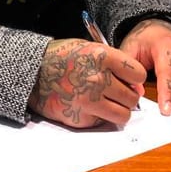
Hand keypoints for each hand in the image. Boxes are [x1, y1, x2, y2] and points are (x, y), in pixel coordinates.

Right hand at [28, 38, 146, 127]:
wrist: (32, 72)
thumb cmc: (62, 58)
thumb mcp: (89, 49)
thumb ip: (114, 64)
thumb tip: (136, 87)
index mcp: (103, 57)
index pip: (138, 74)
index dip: (134, 78)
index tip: (127, 80)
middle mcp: (98, 79)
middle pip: (132, 98)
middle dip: (126, 97)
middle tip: (114, 94)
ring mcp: (89, 100)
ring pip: (123, 115)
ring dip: (117, 111)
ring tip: (104, 103)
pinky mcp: (81, 117)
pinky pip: (103, 122)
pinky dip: (97, 116)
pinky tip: (85, 105)